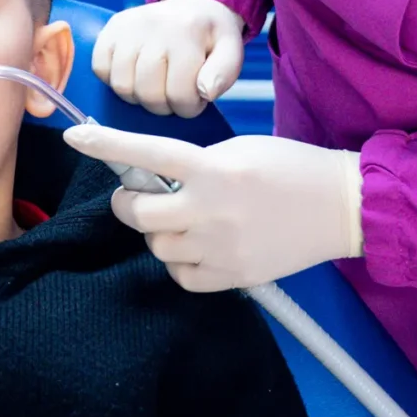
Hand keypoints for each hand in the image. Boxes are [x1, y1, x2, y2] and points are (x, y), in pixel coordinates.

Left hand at [63, 125, 360, 291]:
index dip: (107, 146)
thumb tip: (159, 182)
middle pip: (140, 215)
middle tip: (138, 196)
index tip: (74, 138)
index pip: (148, 154)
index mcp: (213, 169)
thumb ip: (196, 165)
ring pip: (158, 248)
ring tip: (185, 222)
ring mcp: (222, 248)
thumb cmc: (291, 168)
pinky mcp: (235, 277)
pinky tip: (198, 248)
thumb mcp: (239, 152)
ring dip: (159, 234)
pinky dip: (181, 264)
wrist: (342, 207)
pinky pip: (182, 277)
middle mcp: (212, 210)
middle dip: (130, 204)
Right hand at [92, 0, 245, 115]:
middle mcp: (154, 26)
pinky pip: (100, 69)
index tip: (194, 99)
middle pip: (148, 93)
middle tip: (174, 95)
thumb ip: (223, 74)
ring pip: (122, 86)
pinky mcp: (110, 28)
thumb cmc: (209, 38)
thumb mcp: (230, 52)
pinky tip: (135, 74)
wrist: (191, 5)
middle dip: (163, 106)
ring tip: (155, 87)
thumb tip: (204, 92)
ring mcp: (128, 26)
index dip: (188, 108)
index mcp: (188, 32)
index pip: (180, 94)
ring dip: (139, 97)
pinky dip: (114, 79)